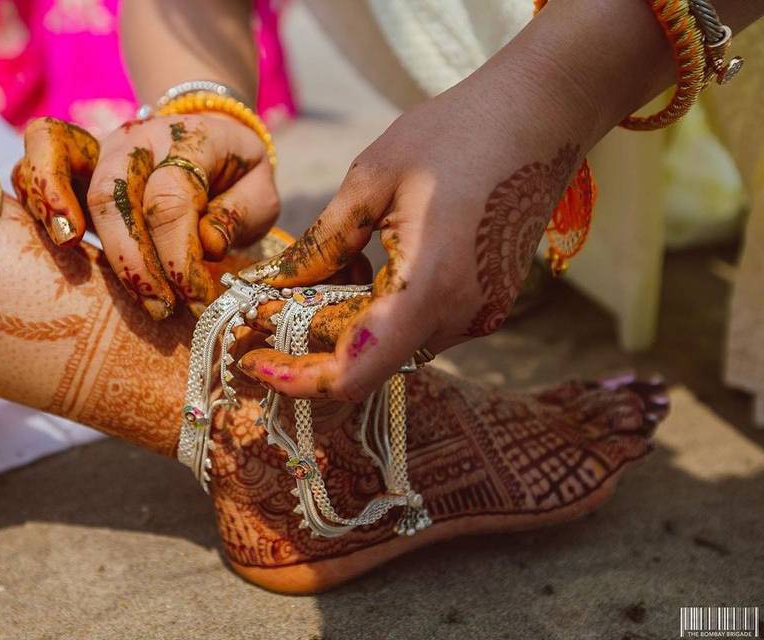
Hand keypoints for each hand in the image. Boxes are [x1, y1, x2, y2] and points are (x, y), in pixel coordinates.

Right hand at [12, 114, 278, 318]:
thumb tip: (205, 244)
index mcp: (190, 142)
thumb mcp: (259, 191)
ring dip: (64, 213)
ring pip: (68, 164)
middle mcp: (140, 139)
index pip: (172, 201)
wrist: (210, 132)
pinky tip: (48, 229)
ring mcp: (104, 144)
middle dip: (131, 261)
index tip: (197, 302)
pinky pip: (41, 150)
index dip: (180, 259)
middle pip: (116, 194)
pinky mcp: (79, 156)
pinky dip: (34, 183)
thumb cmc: (236, 175)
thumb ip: (240, 214)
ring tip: (73, 256)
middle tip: (157, 308)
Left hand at [235, 56, 598, 400]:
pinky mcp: (488, 305)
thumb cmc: (455, 133)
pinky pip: (420, 326)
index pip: (354, 375)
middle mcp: (460, 317)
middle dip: (313, 340)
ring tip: (334, 263)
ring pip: (392, 346)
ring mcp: (480, 316)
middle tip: (272, 301)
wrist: (539, 116)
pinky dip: (383, 310)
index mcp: (427, 288)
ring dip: (349, 320)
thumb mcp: (371, 180)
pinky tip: (373, 263)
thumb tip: (273, 285)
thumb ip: (322, 244)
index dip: (299, 380)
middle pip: (368, 360)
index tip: (257, 359)